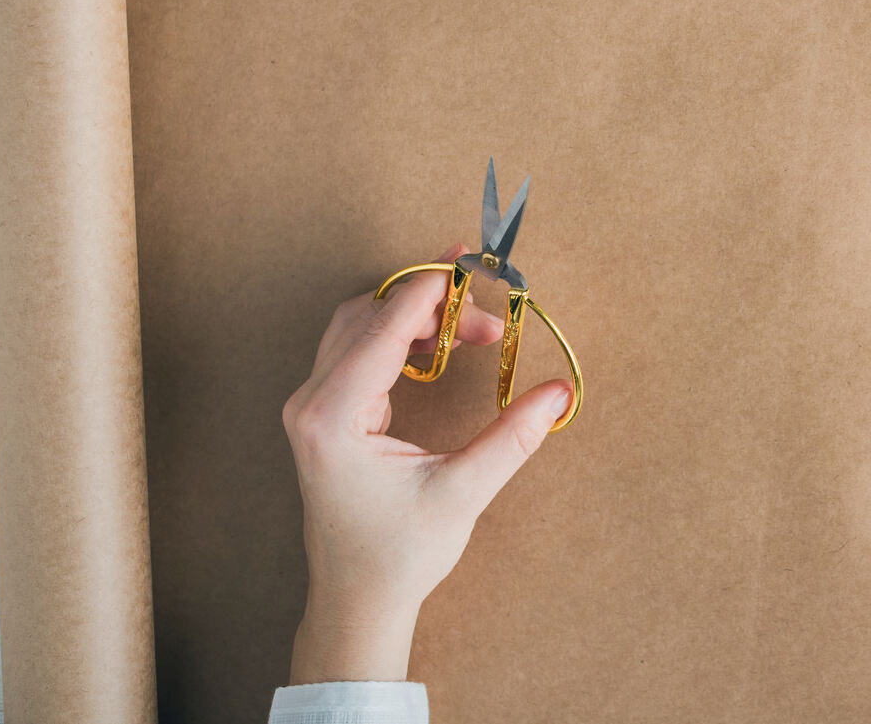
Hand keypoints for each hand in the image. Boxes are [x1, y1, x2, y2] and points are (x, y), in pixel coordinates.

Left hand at [281, 246, 573, 681]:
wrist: (356, 599)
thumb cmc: (398, 554)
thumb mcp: (463, 493)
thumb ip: (512, 437)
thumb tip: (558, 392)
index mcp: (335, 417)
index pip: (383, 328)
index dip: (430, 293)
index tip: (470, 269)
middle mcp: (312, 403)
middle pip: (367, 316)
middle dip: (430, 304)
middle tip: (486, 315)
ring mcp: (312, 408)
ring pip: (358, 328)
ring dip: (414, 318)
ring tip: (471, 329)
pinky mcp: (324, 414)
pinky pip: (356, 352)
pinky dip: (399, 339)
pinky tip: (437, 351)